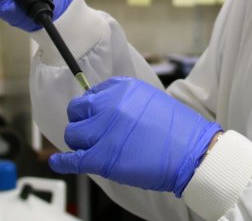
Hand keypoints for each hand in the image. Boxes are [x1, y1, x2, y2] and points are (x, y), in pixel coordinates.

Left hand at [49, 77, 221, 196]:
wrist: (192, 152)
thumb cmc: (178, 130)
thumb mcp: (150, 100)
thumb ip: (125, 101)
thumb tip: (106, 110)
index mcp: (121, 88)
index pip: (91, 93)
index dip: (91, 107)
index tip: (92, 115)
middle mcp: (109, 106)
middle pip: (77, 111)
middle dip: (82, 122)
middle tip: (91, 132)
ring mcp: (103, 132)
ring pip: (73, 135)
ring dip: (79, 142)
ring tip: (89, 148)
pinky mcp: (102, 157)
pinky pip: (72, 159)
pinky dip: (62, 161)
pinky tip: (58, 162)